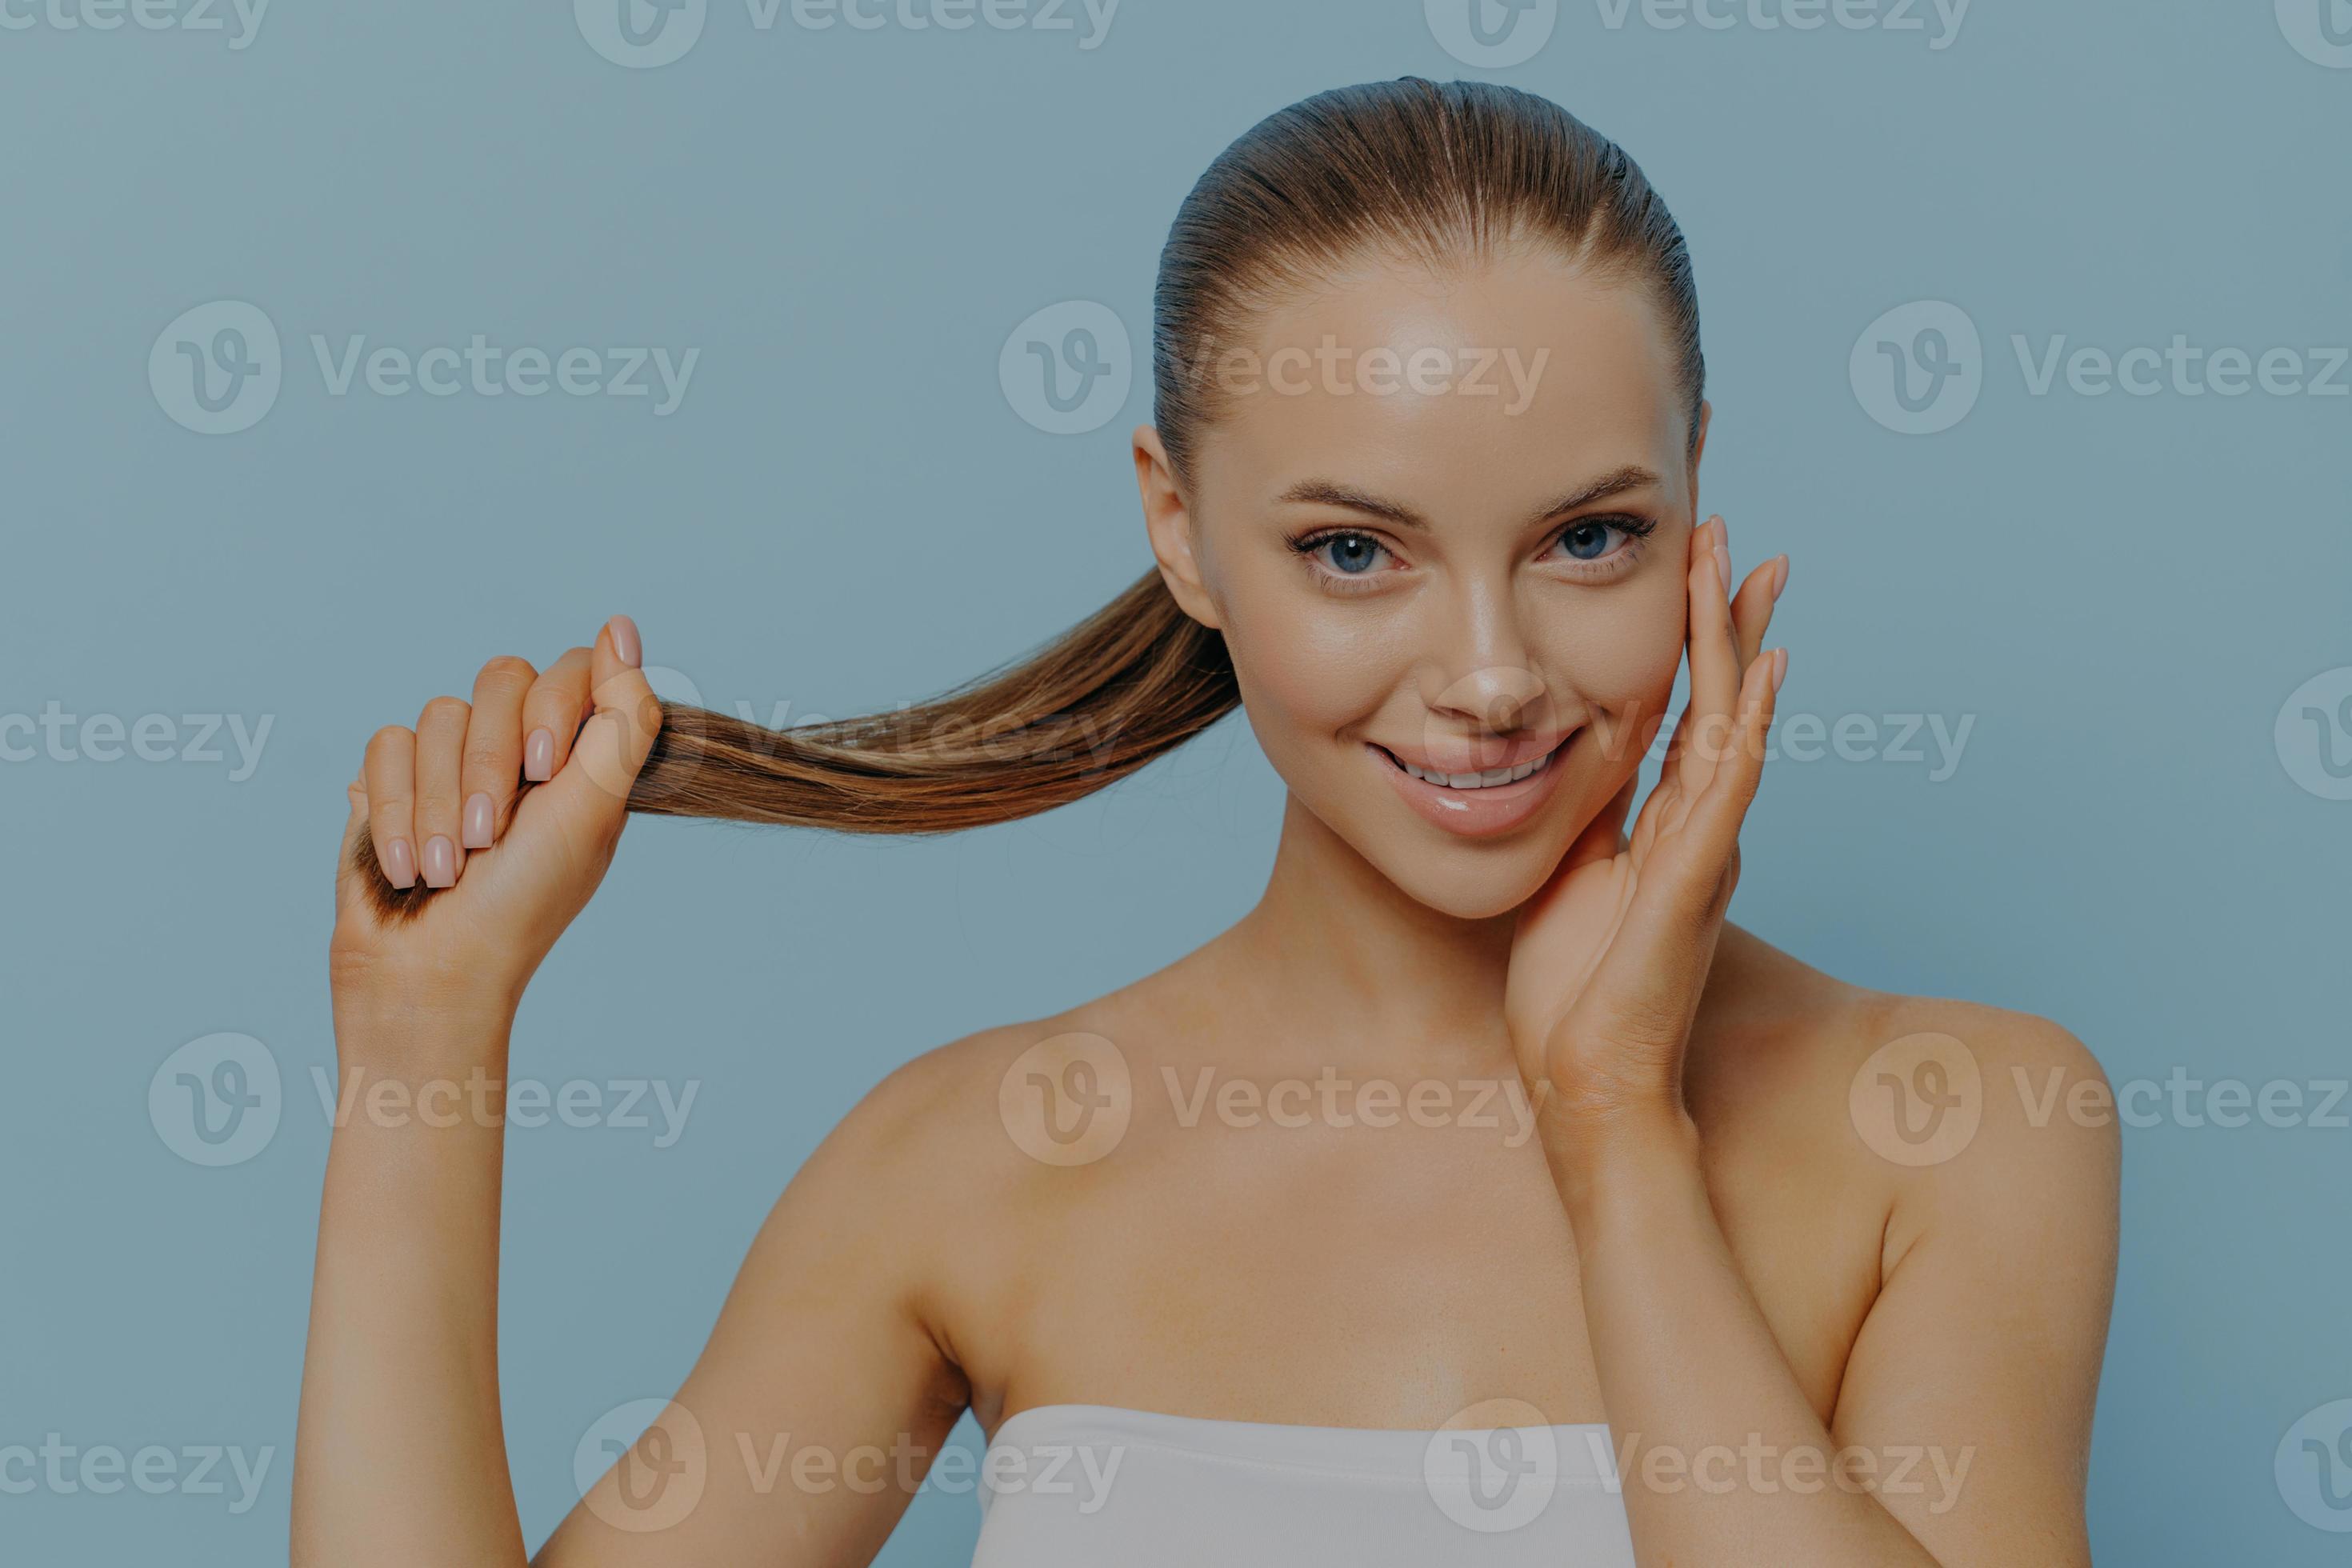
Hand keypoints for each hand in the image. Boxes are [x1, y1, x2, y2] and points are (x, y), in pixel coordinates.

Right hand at [328, 616, 661, 1031]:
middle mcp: (519, 747)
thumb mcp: (591, 809)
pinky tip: (405, 865)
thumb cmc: (523, 900)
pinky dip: (393, 811)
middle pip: (499, 677)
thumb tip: (621, 626)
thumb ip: (622, 716)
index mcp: (580, 754)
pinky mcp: (392, 779)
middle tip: (490, 836)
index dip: (550, 709)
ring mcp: (453, 760)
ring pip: (437, 714)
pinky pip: (384, 745)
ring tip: (447, 868)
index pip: (572, 669)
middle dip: (488, 763)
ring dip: (439, 803)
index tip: (544, 772)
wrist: (434, 970)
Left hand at [1504, 517, 1786, 1139]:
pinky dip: (1747, 723)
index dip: (1691, 642)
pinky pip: (1726, 785)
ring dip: (1741, 643)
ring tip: (1757, 566)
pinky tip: (1766, 668)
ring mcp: (1702, 847)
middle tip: (1740, 536)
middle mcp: (1696, 827)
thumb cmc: (1572, 992)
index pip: (1684, 712)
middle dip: (1727, 616)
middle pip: (1721, 700)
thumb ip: (1586, 819)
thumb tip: (1572, 765)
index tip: (1697, 569)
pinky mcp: (1692, 876)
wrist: (1585, 1079)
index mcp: (1663, 826)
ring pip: (1733, 722)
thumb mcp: (1568, 875)